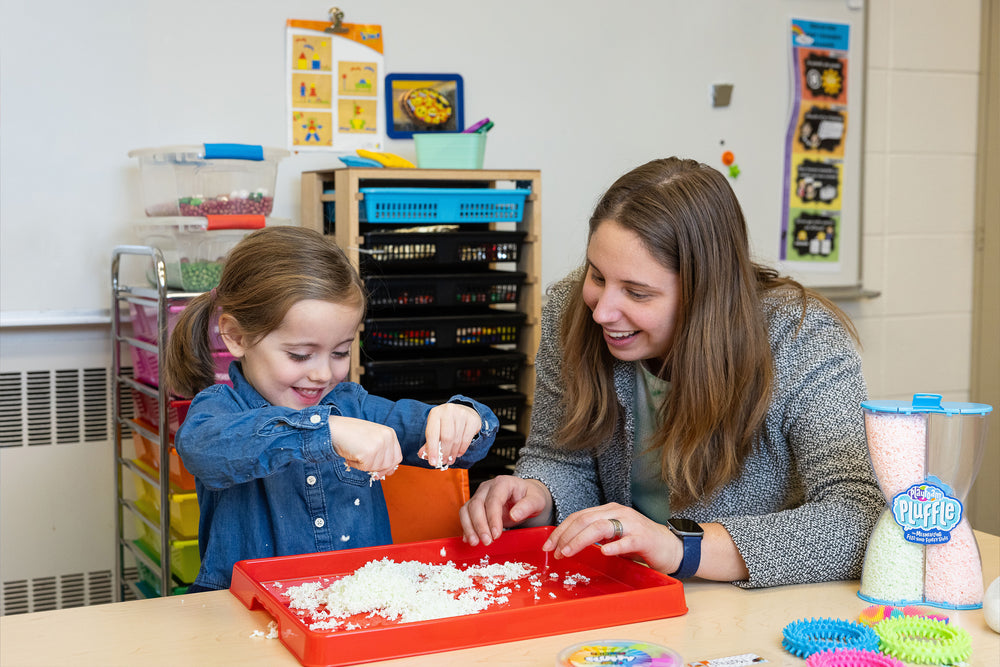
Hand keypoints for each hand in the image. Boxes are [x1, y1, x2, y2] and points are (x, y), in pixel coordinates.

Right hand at [328, 416, 401, 478]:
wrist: (334, 428)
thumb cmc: (350, 433)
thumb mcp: (372, 438)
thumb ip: (382, 452)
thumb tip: (390, 472)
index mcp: (389, 433)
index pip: (397, 457)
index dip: (388, 467)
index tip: (379, 471)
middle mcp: (387, 438)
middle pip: (388, 465)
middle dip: (375, 467)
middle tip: (362, 460)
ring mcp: (379, 445)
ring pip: (375, 468)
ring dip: (363, 465)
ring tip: (355, 451)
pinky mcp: (369, 452)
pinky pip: (364, 468)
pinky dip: (355, 464)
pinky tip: (351, 453)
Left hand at [418, 403, 481, 468]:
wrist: (463, 411)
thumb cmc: (446, 423)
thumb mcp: (435, 429)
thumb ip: (429, 443)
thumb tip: (423, 455)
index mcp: (435, 413)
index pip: (432, 434)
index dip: (432, 450)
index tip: (433, 462)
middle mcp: (448, 411)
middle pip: (446, 437)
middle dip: (444, 453)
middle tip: (443, 461)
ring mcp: (462, 414)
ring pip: (457, 440)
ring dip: (453, 453)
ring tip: (450, 459)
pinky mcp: (472, 419)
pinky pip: (466, 439)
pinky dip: (462, 449)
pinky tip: (458, 453)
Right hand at [459, 475, 552, 546]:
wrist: (526, 495)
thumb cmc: (530, 496)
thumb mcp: (536, 500)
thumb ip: (527, 506)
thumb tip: (515, 515)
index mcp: (503, 483)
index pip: (494, 500)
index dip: (493, 518)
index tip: (496, 534)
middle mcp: (488, 487)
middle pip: (477, 504)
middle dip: (480, 525)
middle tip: (487, 541)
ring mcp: (480, 495)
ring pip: (467, 510)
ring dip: (470, 527)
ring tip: (475, 543)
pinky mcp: (475, 505)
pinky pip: (465, 515)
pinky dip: (466, 528)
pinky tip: (470, 539)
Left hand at [544, 503, 683, 574]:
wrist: (672, 547)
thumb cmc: (640, 543)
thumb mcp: (613, 535)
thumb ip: (595, 535)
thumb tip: (567, 544)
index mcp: (609, 511)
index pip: (579, 516)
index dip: (561, 530)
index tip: (548, 545)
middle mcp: (618, 513)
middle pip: (585, 520)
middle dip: (566, 536)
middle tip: (554, 552)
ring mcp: (632, 524)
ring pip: (600, 527)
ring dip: (581, 540)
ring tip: (568, 552)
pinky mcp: (644, 538)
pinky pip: (626, 540)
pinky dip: (613, 546)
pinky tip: (603, 552)